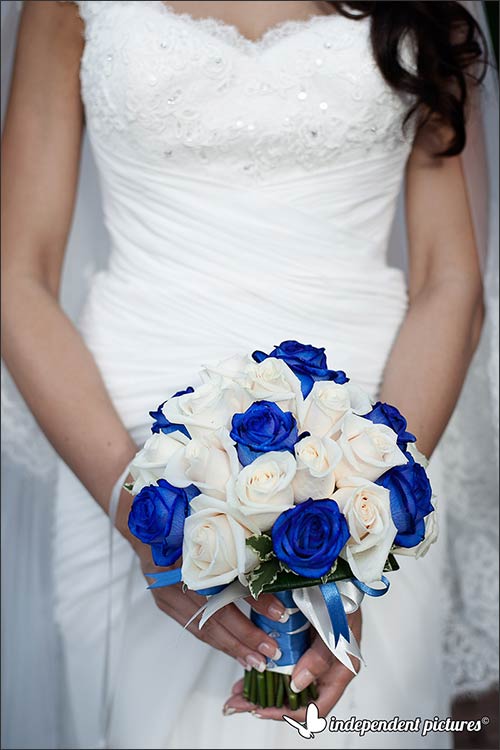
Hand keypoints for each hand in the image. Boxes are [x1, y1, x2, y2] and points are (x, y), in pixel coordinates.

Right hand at [116, 479, 289, 670]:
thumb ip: (233, 537)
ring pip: (203, 627)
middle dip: (245, 635)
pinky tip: (235, 650)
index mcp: (187, 554)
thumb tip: (272, 555)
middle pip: (213, 614)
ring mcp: (166, 594)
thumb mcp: (207, 519)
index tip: (279, 612)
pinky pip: (194, 627)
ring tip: (256, 659)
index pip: (225, 585)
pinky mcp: (165, 602)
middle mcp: (174, 578)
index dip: (253, 600)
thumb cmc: (181, 514)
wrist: (146, 519)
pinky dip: (216, 640)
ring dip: (232, 646)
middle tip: (271, 649)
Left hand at [224, 607, 361, 719]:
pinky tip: (245, 674)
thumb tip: (299, 685)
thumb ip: (322, 656)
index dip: (288, 713)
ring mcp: (311, 657)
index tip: (262, 709)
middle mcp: (325, 668)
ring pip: (285, 686)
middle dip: (266, 705)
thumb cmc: (340, 594)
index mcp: (341, 669)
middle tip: (238, 704)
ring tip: (236, 694)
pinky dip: (263, 672)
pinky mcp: (298, 644)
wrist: (334, 572)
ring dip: (261, 692)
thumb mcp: (334, 624)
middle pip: (296, 701)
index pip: (316, 707)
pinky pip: (280, 666)